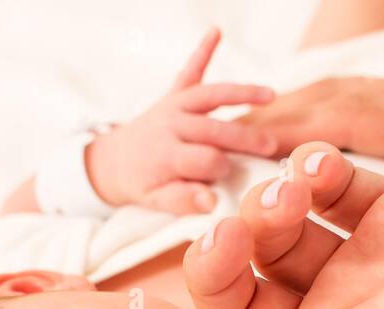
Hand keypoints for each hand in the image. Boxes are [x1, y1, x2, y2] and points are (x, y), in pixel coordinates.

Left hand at [84, 27, 278, 214]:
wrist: (113, 161)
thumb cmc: (142, 184)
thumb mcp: (156, 201)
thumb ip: (183, 201)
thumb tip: (212, 201)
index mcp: (166, 155)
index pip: (205, 159)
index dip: (221, 168)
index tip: (230, 176)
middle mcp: (170, 125)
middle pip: (213, 128)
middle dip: (243, 137)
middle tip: (270, 146)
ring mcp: (173, 106)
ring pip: (210, 95)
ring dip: (241, 93)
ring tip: (270, 95)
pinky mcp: (174, 95)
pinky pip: (189, 71)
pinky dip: (202, 51)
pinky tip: (216, 31)